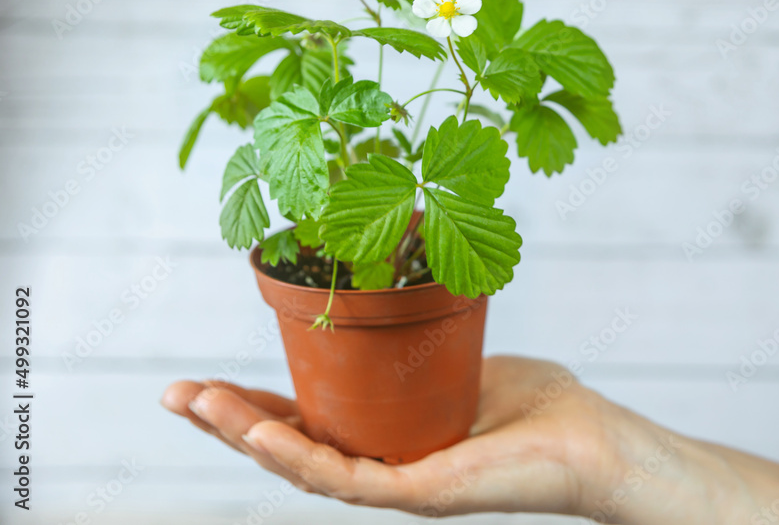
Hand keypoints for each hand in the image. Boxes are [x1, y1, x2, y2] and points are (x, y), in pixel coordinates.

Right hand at [160, 355, 671, 519]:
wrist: (592, 440)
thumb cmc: (538, 403)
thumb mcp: (460, 359)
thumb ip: (418, 345)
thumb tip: (389, 298)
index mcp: (388, 434)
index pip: (307, 419)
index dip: (253, 401)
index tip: (206, 378)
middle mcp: (383, 463)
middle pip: (290, 444)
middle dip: (226, 420)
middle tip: (172, 393)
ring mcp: (397, 483)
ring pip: (302, 463)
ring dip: (242, 433)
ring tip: (193, 403)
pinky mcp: (419, 493)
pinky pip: (344, 476)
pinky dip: (294, 452)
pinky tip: (253, 430)